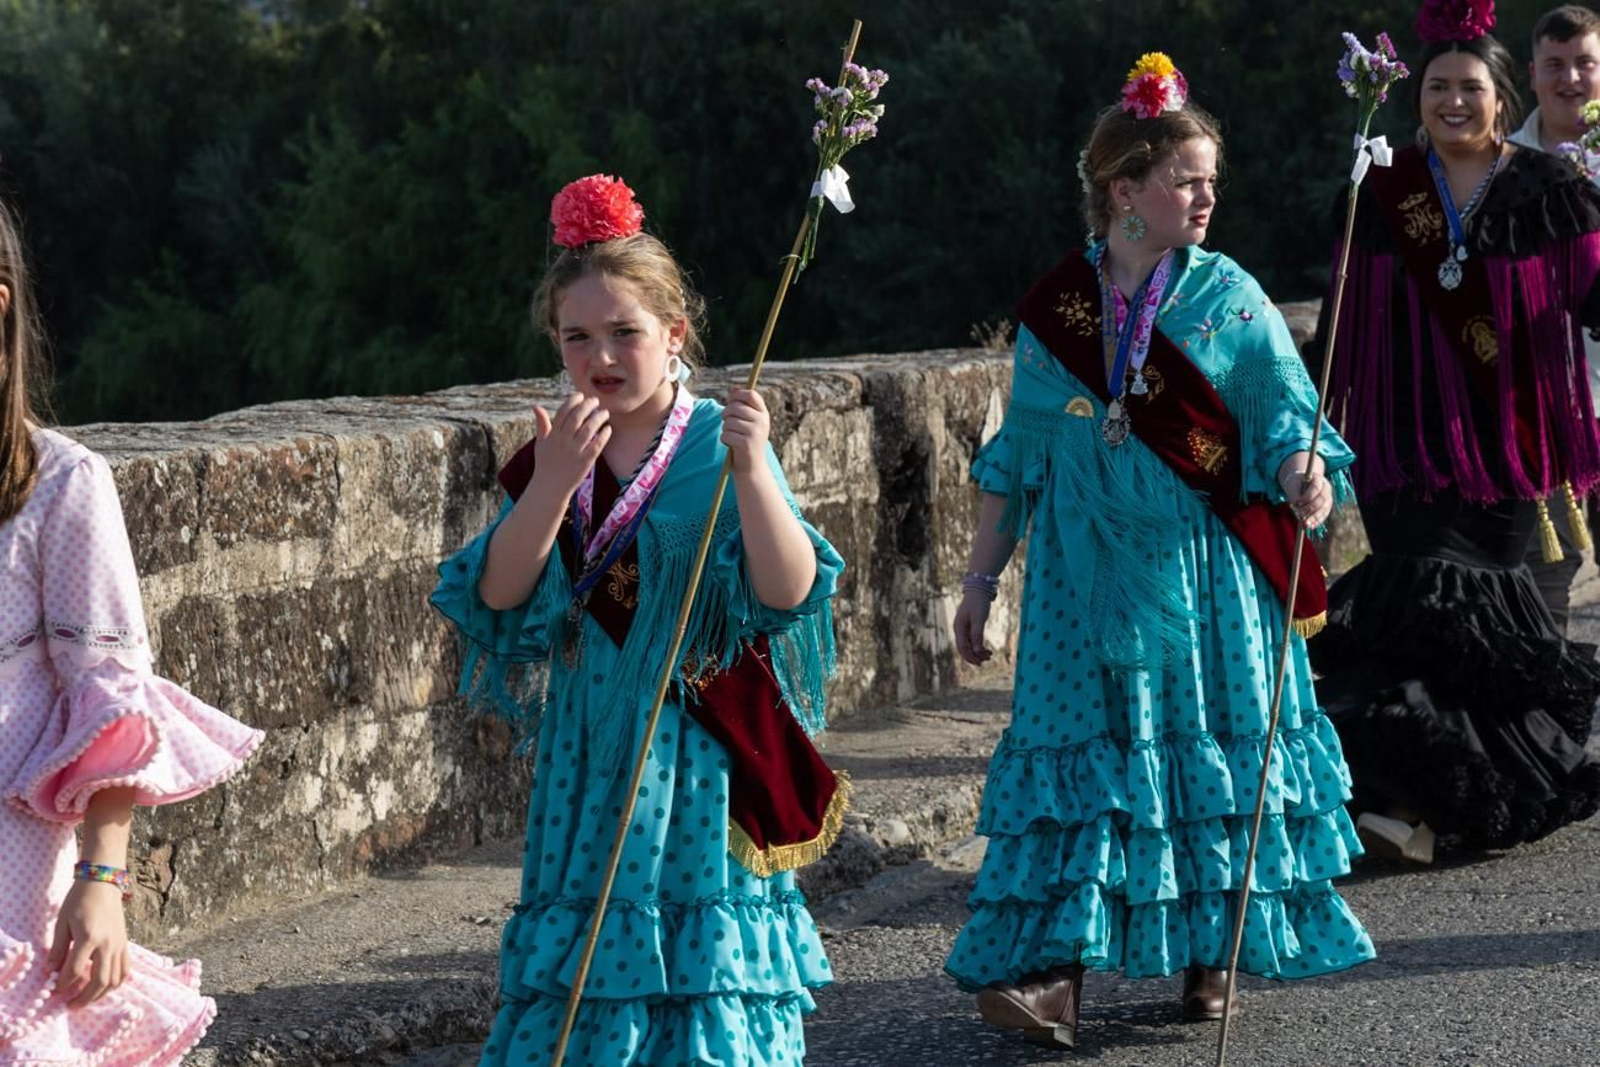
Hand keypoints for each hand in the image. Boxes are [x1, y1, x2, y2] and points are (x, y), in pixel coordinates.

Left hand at [48, 879, 130, 1006]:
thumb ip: (58, 949)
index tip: (53, 991)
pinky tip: (105, 987)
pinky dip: (116, 983)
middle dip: (84, 998)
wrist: (103, 883)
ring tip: (86, 999)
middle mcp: (108, 944)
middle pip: (99, 981)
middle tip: (70, 1006)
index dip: (62, 985)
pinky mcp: (125, 944)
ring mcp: (119, 945)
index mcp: (89, 938)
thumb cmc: (79, 901)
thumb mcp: (62, 923)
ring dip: (100, 994)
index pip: (74, 971)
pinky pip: (125, 970)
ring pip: (114, 980)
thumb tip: (51, 971)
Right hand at [532, 393, 610, 493]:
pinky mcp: (585, 462)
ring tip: (604, 412)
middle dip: (587, 406)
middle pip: (577, 418)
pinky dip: (604, 435)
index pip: (563, 412)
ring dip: (598, 418)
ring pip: (588, 430)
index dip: (572, 401)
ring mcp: (574, 452)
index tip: (581, 396)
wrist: (549, 488)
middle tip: (595, 400)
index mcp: (552, 435)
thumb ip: (541, 424)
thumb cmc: (545, 464)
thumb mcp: (540, 443)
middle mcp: (563, 442)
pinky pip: (596, 445)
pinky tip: (608, 428)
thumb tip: (536, 406)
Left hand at [721, 388, 770, 474]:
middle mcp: (762, 422)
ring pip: (728, 422)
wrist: (752, 467)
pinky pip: (726, 434)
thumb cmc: (747, 441)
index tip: (731, 400)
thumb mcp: (748, 422)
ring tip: (733, 436)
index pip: (751, 395)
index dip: (738, 395)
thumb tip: (732, 389)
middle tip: (728, 423)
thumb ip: (741, 406)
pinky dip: (724, 439)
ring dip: (725, 429)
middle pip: (735, 407)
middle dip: (726, 414)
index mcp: (763, 414)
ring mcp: (755, 433)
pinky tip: (731, 445)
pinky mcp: (746, 444)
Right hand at [954, 590, 992, 664]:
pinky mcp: (969, 626)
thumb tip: (977, 651)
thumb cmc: (978, 603)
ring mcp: (964, 628)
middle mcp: (959, 629)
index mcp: (958, 627)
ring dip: (978, 652)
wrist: (979, 590)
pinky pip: (973, 640)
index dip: (970, 657)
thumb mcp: (979, 619)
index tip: (980, 663)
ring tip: (989, 655)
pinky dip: (979, 646)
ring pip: (969, 645)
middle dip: (974, 656)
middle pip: (964, 648)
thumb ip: (977, 635)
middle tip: (986, 660)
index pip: (962, 647)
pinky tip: (987, 649)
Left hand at [1277, 451, 1331, 528]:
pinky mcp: (1326, 507)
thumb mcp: (1293, 485)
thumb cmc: (1296, 483)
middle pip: (1321, 499)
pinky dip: (1316, 522)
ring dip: (1314, 518)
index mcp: (1319, 479)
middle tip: (1299, 514)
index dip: (1308, 496)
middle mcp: (1326, 489)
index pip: (1316, 487)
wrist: (1301, 483)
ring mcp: (1328, 499)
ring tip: (1304, 525)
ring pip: (1324, 509)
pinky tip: (1309, 527)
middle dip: (1310, 508)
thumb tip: (1296, 505)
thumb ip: (1295, 494)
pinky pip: (1323, 516)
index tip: (1298, 502)